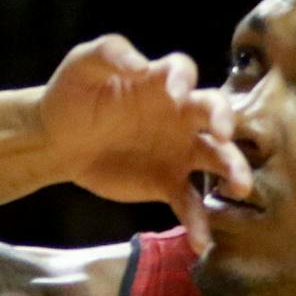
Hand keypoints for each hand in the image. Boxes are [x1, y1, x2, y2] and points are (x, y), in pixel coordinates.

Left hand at [37, 35, 250, 251]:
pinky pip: (189, 203)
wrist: (56, 139)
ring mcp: (178, 150)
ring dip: (232, 169)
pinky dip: (199, 222)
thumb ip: (109, 53)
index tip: (174, 93)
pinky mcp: (167, 182)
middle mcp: (180, 115)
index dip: (183, 79)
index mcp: (160, 83)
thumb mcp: (82, 65)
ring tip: (239, 186)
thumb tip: (140, 63)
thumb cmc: (72, 94)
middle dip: (225, 122)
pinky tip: (202, 242)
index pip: (183, 71)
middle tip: (221, 135)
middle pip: (215, 112)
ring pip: (216, 158)